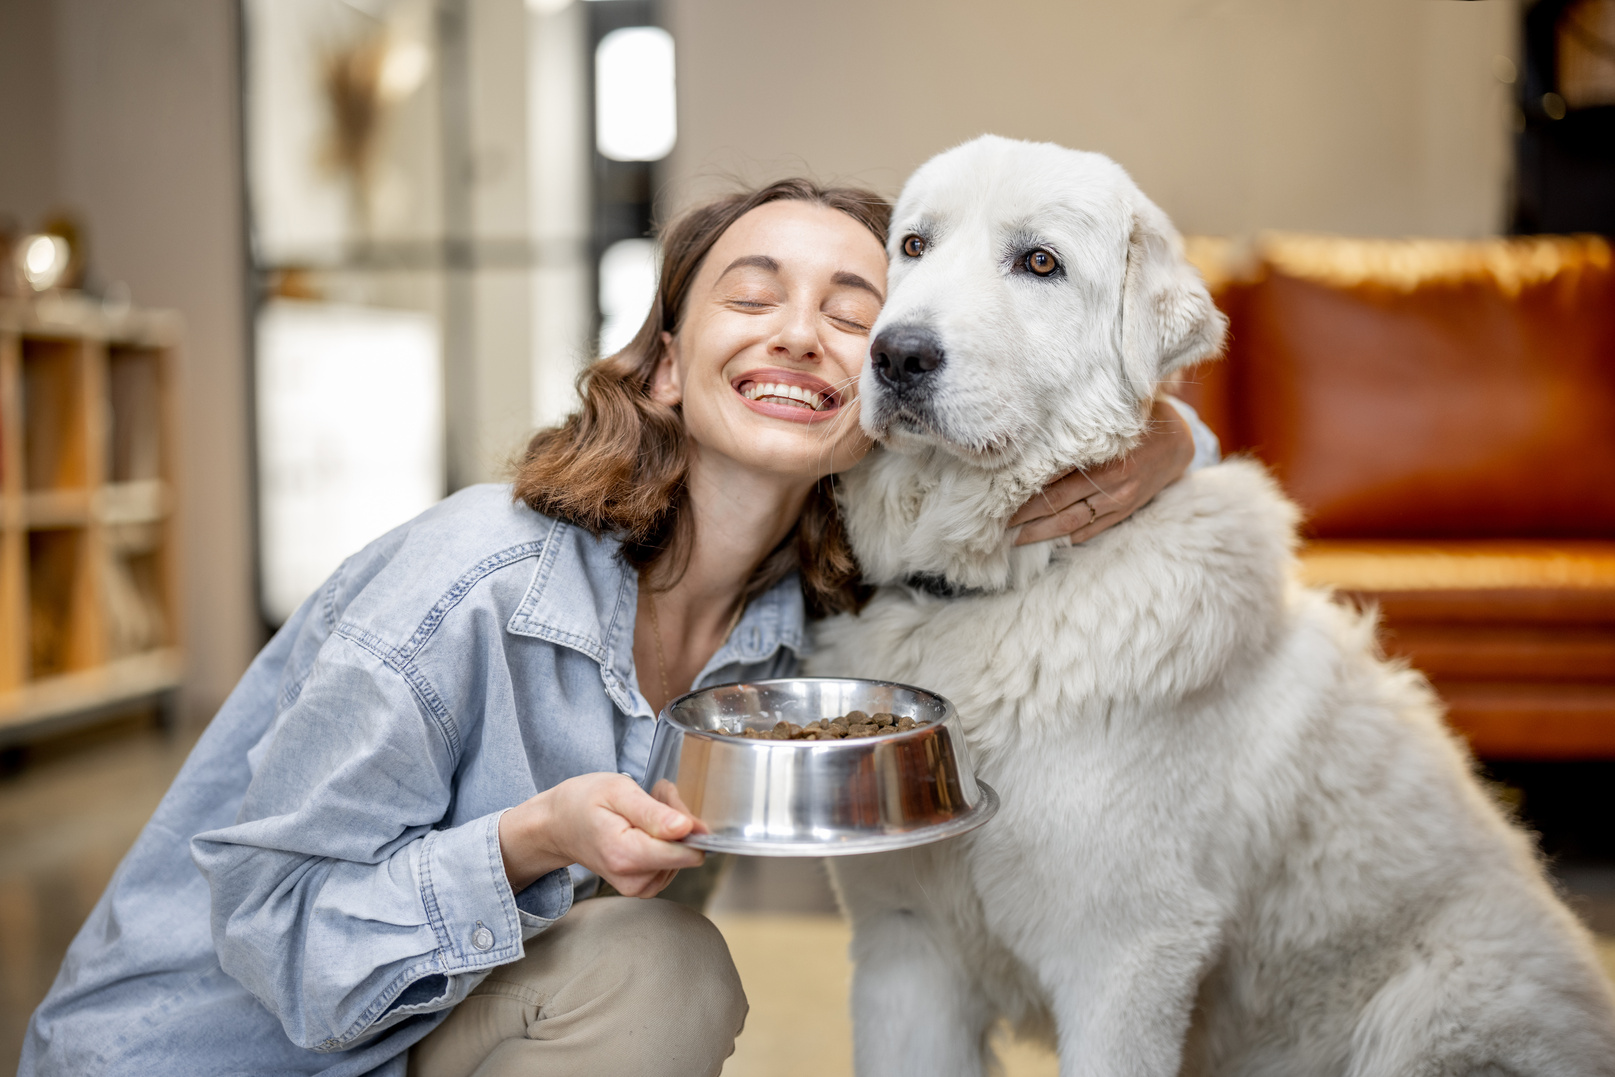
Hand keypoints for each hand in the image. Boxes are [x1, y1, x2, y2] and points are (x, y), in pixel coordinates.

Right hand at [498, 773, 705, 897]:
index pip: (685, 852)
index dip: (687, 822)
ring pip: (682, 855)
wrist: (558, 825)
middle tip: (651, 796)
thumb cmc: (583, 802)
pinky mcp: (644, 886)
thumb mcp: (618, 791)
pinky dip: (665, 839)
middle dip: (676, 818)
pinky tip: (645, 824)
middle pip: (686, 851)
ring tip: (642, 808)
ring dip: (670, 826)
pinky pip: (673, 862)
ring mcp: (639, 887)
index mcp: (626, 856)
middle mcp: (633, 880)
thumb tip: (688, 829)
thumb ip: (654, 813)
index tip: (665, 798)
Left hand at [1009, 398, 1194, 545]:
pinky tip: (1047, 543)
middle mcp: (1111, 481)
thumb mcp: (1113, 416)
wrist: (1179, 442)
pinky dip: (1068, 537)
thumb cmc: (1137, 420)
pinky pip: (1092, 530)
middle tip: (995, 524)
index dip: (1025, 488)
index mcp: (1104, 454)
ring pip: (1071, 522)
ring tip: (1013, 539)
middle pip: (1056, 503)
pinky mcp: (1124, 511)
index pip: (1054, 475)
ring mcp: (1118, 500)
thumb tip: (1037, 429)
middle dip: (1023, 515)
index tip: (998, 496)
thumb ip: (1079, 423)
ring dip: (1040, 533)